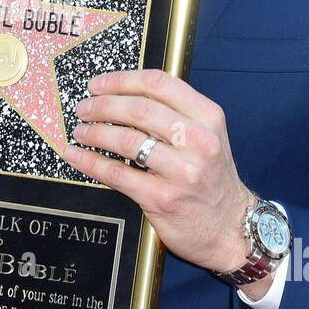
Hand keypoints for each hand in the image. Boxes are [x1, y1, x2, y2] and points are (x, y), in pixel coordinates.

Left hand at [63, 68, 264, 295]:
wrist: (231, 228)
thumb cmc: (212, 179)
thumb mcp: (207, 136)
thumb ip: (175, 113)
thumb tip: (123, 96)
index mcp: (208, 117)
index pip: (159, 84)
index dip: (121, 80)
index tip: (98, 84)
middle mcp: (198, 141)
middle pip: (139, 110)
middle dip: (102, 106)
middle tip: (83, 108)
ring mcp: (182, 171)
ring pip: (126, 141)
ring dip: (94, 133)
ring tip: (81, 131)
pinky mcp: (163, 198)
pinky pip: (118, 174)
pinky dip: (91, 163)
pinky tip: (78, 156)